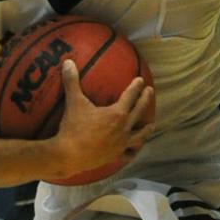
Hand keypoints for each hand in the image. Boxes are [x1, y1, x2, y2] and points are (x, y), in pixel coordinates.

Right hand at [51, 60, 153, 179]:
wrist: (69, 156)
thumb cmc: (73, 128)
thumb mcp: (74, 102)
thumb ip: (72, 81)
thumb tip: (68, 62)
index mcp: (117, 114)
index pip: (130, 96)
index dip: (135, 87)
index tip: (141, 80)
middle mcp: (123, 128)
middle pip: (139, 112)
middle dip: (145, 100)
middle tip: (150, 92)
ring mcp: (121, 144)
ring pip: (139, 135)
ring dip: (146, 129)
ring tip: (151, 125)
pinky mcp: (115, 156)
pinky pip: (128, 154)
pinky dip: (133, 151)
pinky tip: (135, 149)